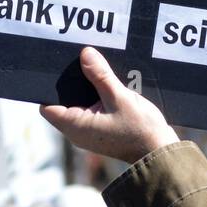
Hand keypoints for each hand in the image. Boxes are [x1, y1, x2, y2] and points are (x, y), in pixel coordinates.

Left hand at [40, 47, 179, 164]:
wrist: (160, 152)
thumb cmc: (140, 130)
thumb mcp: (119, 97)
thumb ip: (100, 75)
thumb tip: (85, 54)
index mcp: (75, 126)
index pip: (47, 106)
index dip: (48, 87)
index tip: (55, 67)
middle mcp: (77, 132)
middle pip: (62, 102)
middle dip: (69, 83)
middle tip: (77, 61)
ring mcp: (90, 132)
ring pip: (78, 105)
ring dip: (84, 89)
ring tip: (93, 69)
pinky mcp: (101, 131)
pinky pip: (91, 110)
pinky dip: (95, 97)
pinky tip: (106, 83)